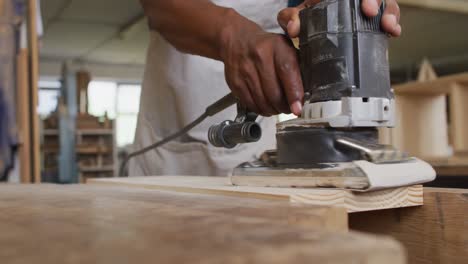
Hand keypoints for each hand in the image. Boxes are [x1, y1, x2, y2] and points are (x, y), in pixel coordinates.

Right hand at [220, 13, 303, 115]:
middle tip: (290, 108)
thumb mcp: (285, 46)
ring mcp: (245, 71)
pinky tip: (266, 106)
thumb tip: (308, 89)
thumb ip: (298, 63)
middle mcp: (259, 57)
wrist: (236, 40)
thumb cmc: (265, 46)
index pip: (287, 71)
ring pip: (262, 101)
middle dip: (285, 106)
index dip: (294, 92)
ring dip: (273, 110)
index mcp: (276, 46)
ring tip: (279, 107)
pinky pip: (251, 104)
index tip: (298, 107)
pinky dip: (261, 109)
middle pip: (274, 92)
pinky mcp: (235, 83)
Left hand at [278, 0, 401, 37]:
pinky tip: (393, 31)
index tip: (364, 7)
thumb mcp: (296, 16)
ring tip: (388, 25)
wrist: (312, 30)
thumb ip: (289, 18)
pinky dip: (393, 25)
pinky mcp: (375, 24)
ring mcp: (368, 10)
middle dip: (375, 1)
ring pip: (387, 5)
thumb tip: (293, 29)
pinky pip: (390, 20)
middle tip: (370, 11)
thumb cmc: (307, 18)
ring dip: (389, 13)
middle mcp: (356, 0)